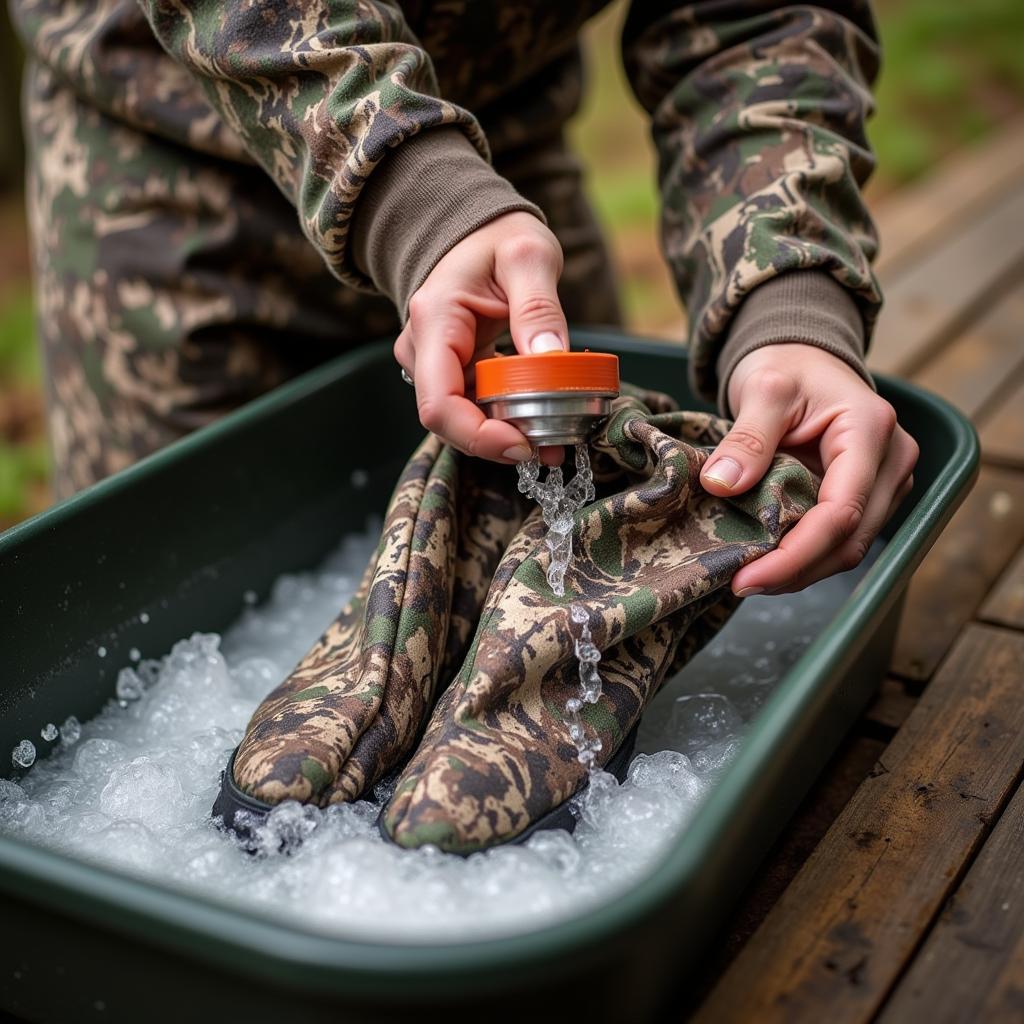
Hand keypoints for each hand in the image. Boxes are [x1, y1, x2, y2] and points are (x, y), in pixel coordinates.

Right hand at [395, 211, 566, 464]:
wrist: (477, 231)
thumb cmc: (498, 237)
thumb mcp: (527, 257)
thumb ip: (538, 306)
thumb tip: (550, 357)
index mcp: (434, 321)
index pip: (439, 404)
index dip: (478, 436)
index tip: (523, 444)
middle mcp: (422, 348)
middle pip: (449, 421)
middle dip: (498, 441)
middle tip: (552, 447)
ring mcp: (434, 363)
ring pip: (463, 419)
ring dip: (506, 434)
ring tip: (556, 438)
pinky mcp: (453, 371)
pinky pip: (475, 406)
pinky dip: (507, 418)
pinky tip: (542, 421)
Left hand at [700, 344, 918, 594]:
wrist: (804, 359)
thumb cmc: (787, 367)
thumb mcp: (763, 389)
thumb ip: (747, 436)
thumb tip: (721, 484)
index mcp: (869, 430)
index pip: (841, 511)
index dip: (796, 554)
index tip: (747, 576)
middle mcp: (891, 460)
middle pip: (851, 539)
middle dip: (795, 571)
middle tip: (739, 584)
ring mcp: (885, 482)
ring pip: (849, 547)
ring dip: (800, 571)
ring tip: (748, 578)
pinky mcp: (869, 496)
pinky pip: (841, 539)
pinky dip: (805, 557)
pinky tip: (768, 564)